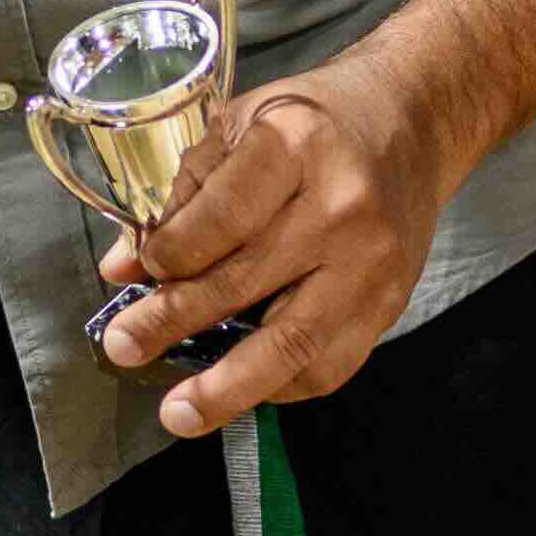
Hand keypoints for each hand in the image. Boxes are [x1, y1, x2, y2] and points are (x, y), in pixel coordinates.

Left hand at [89, 46, 452, 436]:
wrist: (413, 122)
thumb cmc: (316, 122)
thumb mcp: (241, 125)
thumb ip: (181, 195)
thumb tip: (121, 269)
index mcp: (294, 146)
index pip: (219, 220)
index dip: (169, 257)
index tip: (139, 274)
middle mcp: (340, 207)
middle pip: (244, 284)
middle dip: (173, 324)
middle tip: (123, 348)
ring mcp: (371, 263)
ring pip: (294, 344)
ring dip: (229, 387)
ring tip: (180, 413)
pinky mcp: (390, 303)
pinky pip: (330, 365)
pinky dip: (279, 386)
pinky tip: (240, 390)